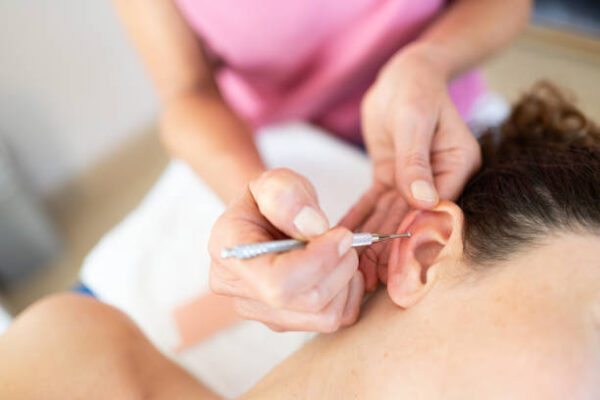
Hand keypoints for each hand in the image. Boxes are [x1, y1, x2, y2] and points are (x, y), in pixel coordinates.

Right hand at [208, 168, 363, 331]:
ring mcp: (263, 313)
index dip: (320, 262)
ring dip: (346, 281)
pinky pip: (334, 321)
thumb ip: (286, 194)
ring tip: (340, 252)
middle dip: (339, 267)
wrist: (266, 220)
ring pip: (325, 316)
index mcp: (231, 253)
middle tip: (345, 238)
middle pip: (307, 302)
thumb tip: (313, 227)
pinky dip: (348, 295)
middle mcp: (239, 292)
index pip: (277, 283)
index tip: (342, 235)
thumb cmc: (271, 201)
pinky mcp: (287, 323)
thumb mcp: (274, 181)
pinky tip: (338, 270)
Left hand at [342, 46, 480, 289]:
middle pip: (413, 220)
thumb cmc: (417, 88)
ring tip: (355, 268)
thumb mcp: (416, 119)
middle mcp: (438, 179)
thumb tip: (424, 199)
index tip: (399, 264)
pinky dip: (360, 218)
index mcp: (457, 166)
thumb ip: (416, 160)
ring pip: (391, 216)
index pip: (437, 209)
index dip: (416, 237)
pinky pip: (374, 202)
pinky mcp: (392, 177)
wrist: (405, 73)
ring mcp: (415, 181)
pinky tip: (344, 237)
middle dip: (391, 249)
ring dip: (372, 241)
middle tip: (372, 279)